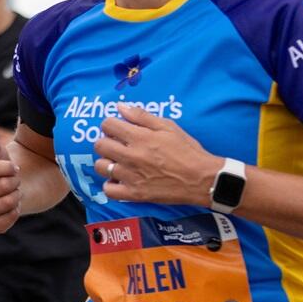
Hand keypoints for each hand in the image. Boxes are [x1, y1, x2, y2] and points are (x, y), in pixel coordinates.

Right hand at [0, 135, 20, 234]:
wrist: (12, 193)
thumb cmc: (4, 173)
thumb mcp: (1, 157)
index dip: (7, 167)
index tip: (14, 167)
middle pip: (2, 185)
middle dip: (15, 181)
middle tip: (14, 182)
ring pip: (8, 202)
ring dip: (17, 195)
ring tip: (13, 193)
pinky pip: (9, 218)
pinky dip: (16, 211)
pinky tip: (12, 207)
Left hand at [94, 105, 219, 204]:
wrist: (202, 179)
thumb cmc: (187, 151)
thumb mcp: (168, 127)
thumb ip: (142, 116)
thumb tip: (120, 107)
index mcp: (140, 137)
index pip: (107, 125)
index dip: (111, 124)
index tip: (118, 129)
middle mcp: (132, 156)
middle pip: (100, 145)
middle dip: (106, 141)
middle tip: (117, 145)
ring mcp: (131, 177)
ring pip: (101, 167)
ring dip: (106, 162)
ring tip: (118, 162)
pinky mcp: (135, 194)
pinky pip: (109, 190)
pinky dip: (110, 185)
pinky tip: (119, 180)